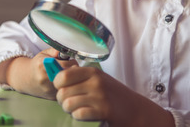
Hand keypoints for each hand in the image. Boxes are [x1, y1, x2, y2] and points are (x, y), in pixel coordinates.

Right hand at [0, 48, 76, 99]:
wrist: (25, 79)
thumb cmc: (37, 65)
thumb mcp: (44, 54)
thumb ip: (55, 51)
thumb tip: (65, 52)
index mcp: (42, 65)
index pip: (64, 65)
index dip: (70, 62)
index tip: (70, 61)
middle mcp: (44, 79)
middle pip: (67, 76)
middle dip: (72, 71)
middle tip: (71, 67)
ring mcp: (48, 90)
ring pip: (68, 84)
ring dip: (71, 80)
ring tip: (66, 74)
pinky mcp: (52, 97)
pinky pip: (65, 91)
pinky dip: (67, 86)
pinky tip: (62, 82)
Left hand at [54, 66, 174, 125]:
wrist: (135, 109)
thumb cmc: (112, 94)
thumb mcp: (98, 79)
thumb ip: (78, 76)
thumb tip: (54, 75)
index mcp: (92, 72)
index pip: (62, 76)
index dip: (57, 84)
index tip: (62, 88)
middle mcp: (95, 82)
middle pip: (62, 92)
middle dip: (62, 100)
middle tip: (70, 102)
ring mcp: (99, 96)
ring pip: (68, 104)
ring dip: (69, 109)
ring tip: (77, 109)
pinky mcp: (103, 110)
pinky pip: (78, 114)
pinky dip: (78, 116)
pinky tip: (85, 114)